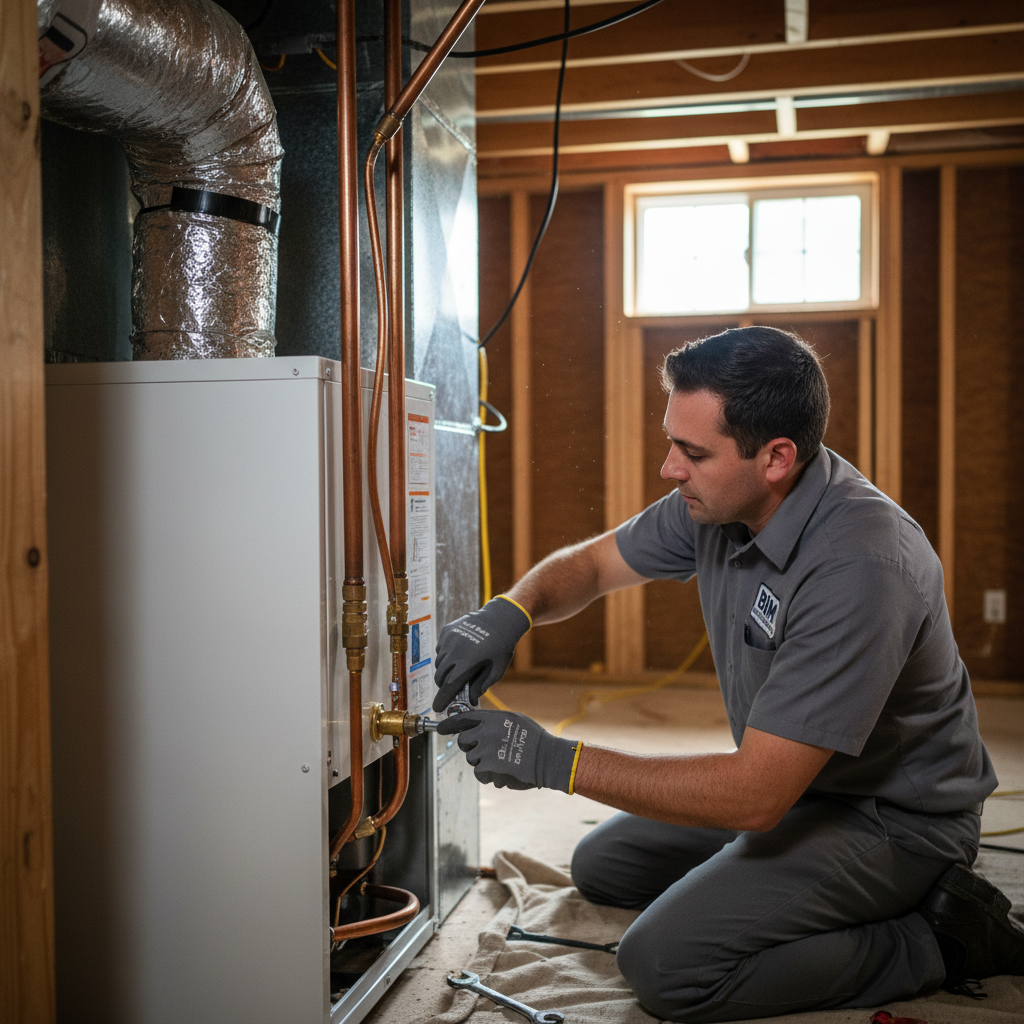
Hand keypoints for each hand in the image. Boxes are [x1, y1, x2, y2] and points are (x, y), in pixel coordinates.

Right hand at [432, 597, 530, 712]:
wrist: (500, 619)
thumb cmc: (501, 646)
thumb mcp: (496, 670)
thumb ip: (481, 686)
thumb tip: (471, 700)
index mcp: (466, 663)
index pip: (448, 686)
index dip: (442, 699)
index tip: (437, 708)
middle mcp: (453, 651)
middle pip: (440, 676)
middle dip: (445, 684)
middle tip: (454, 686)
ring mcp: (448, 639)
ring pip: (439, 662)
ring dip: (446, 669)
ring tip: (460, 666)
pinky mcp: (447, 631)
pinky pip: (441, 648)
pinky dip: (446, 654)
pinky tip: (459, 651)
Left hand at [436, 710, 581, 793]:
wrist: (547, 758)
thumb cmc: (534, 739)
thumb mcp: (515, 720)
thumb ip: (495, 722)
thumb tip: (479, 726)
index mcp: (492, 717)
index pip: (464, 718)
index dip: (449, 724)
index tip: (440, 729)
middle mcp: (486, 731)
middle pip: (462, 741)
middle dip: (470, 747)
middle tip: (486, 750)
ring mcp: (485, 748)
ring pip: (471, 758)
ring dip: (482, 762)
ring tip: (502, 761)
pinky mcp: (487, 766)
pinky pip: (478, 772)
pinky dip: (488, 775)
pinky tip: (502, 771)